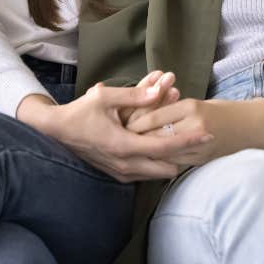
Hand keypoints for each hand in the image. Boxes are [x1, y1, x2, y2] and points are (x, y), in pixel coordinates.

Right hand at [16, 76, 208, 181]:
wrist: (56, 132)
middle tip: (195, 137)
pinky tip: (162, 146)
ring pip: (158, 173)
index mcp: (124, 146)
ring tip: (181, 139)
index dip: (188, 142)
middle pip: (167, 167)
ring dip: (170, 158)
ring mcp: (122, 173)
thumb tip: (161, 89)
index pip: (165, 148)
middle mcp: (125, 165)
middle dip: (182, 154)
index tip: (207, 135)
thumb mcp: (105, 97)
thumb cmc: (80, 112)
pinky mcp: (118, 175)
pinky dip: (157, 162)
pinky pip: (147, 173)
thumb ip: (135, 95)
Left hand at [125, 98, 253, 167]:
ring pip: (160, 152)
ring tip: (126, 151)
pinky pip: (171, 163)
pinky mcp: (199, 160)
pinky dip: (157, 161)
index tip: (119, 123)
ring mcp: (197, 146)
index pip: (153, 117)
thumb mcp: (195, 104)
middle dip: (134, 138)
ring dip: (143, 152)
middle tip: (117, 138)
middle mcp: (193, 127)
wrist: (249, 127)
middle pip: (153, 136)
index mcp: (190, 108)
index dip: (133, 122)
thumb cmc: (220, 111)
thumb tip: (141, 117)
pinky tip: (146, 161)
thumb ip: (170, 110)